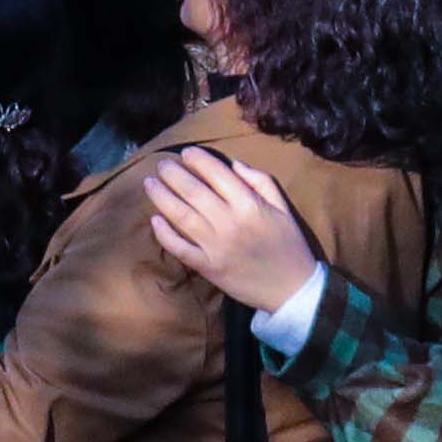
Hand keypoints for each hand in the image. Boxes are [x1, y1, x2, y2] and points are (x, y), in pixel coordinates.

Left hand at [141, 144, 324, 315]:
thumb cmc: (288, 244)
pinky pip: (180, 248)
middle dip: (172, 173)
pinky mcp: (208, 267)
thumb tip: (233, 164)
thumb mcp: (282, 207)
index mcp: (249, 204)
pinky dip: (165, 235)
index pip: (216, 173)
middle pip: (193, 191)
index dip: (198, 159)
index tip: (185, 152)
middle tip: (160, 164)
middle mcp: (229, 222)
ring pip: (181, 216)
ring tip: (150, 183)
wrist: (292, 289)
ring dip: (162, 197)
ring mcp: (216, 246)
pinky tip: (154, 221)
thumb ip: (261, 181)